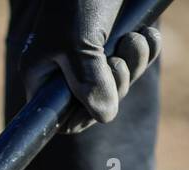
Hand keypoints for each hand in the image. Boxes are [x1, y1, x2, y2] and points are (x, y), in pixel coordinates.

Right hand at [19, 0, 161, 132]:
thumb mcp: (79, 45)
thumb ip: (89, 85)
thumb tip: (105, 116)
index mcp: (42, 73)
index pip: (60, 117)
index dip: (83, 116)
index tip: (101, 101)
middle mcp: (64, 67)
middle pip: (95, 102)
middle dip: (116, 84)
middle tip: (119, 62)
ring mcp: (92, 53)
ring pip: (119, 81)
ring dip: (134, 63)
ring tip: (135, 40)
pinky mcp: (115, 38)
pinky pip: (134, 61)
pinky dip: (145, 51)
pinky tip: (146, 34)